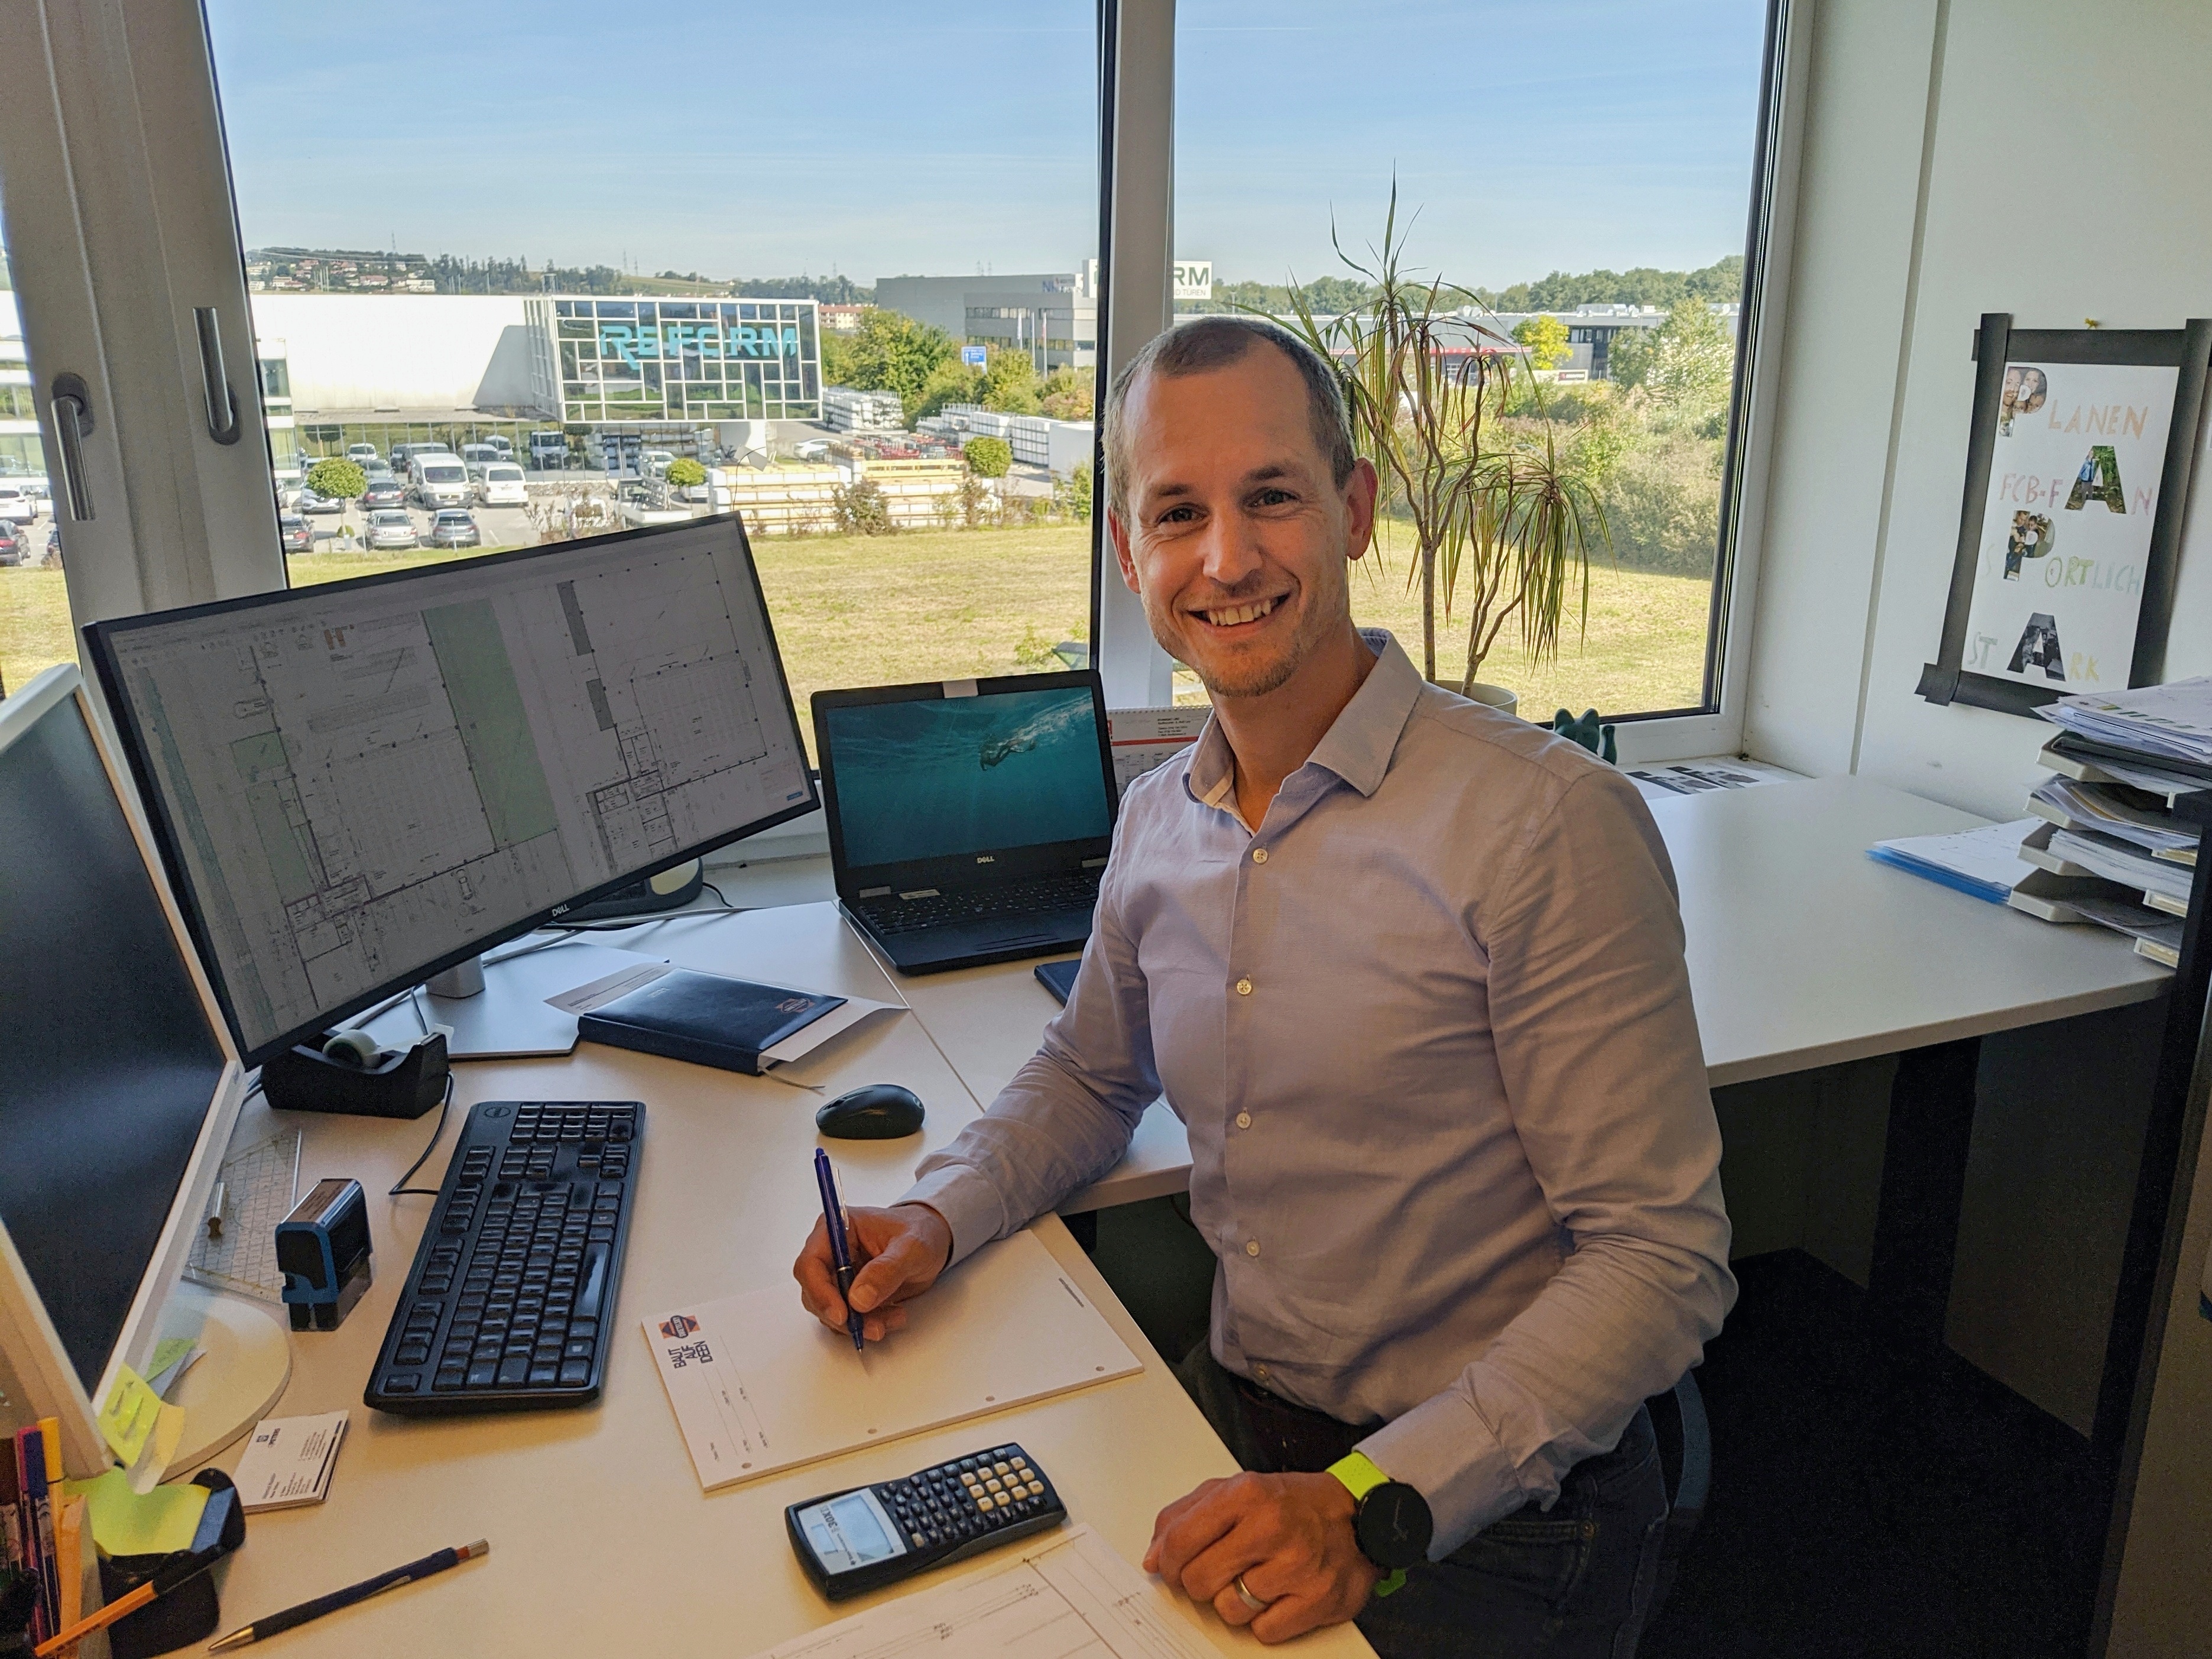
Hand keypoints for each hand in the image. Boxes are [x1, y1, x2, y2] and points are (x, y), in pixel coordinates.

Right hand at [792, 1203, 952, 1342]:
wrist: (933, 1241)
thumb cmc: (921, 1232)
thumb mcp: (912, 1248)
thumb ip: (886, 1270)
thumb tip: (858, 1298)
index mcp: (838, 1229)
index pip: (810, 1263)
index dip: (820, 1292)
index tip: (842, 1314)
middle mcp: (832, 1252)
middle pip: (815, 1292)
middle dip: (842, 1315)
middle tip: (872, 1326)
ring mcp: (839, 1275)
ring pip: (831, 1310)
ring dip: (858, 1323)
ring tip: (893, 1317)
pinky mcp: (850, 1293)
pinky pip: (848, 1318)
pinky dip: (867, 1324)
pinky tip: (892, 1315)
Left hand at [1143, 1470, 1382, 1642]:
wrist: (1358, 1517)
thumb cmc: (1293, 1504)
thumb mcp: (1237, 1490)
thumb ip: (1186, 1515)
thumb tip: (1152, 1557)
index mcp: (1245, 1494)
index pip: (1179, 1541)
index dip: (1166, 1563)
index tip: (1170, 1567)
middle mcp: (1271, 1527)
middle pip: (1199, 1580)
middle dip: (1198, 1584)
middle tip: (1215, 1573)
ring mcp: (1296, 1565)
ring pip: (1229, 1609)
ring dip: (1233, 1602)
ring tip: (1252, 1580)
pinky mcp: (1316, 1599)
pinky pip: (1263, 1631)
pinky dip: (1264, 1620)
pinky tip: (1276, 1595)